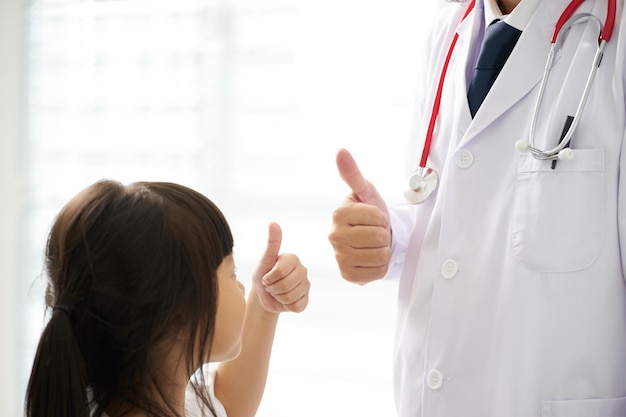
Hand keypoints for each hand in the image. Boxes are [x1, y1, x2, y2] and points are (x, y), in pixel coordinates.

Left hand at [252, 223, 309, 312]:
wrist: (263, 295)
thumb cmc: (262, 275)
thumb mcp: (264, 260)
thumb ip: (271, 243)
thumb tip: (273, 222)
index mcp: (293, 258)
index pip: (280, 272)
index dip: (269, 278)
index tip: (266, 276)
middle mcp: (303, 269)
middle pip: (285, 285)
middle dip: (272, 288)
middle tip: (270, 285)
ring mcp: (306, 285)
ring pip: (290, 297)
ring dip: (278, 298)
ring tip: (276, 292)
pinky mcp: (306, 299)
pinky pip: (296, 306)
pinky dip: (286, 306)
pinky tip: (284, 300)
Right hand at [328, 148, 390, 282]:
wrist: (373, 242)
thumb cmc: (371, 215)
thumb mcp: (366, 193)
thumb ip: (353, 174)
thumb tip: (340, 150)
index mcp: (339, 214)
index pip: (378, 218)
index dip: (384, 219)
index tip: (376, 219)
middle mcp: (334, 236)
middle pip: (379, 238)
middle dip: (384, 236)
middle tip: (377, 234)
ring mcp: (339, 257)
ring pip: (380, 256)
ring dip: (384, 252)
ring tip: (375, 246)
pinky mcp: (348, 275)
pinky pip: (377, 273)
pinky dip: (381, 268)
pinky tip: (372, 260)